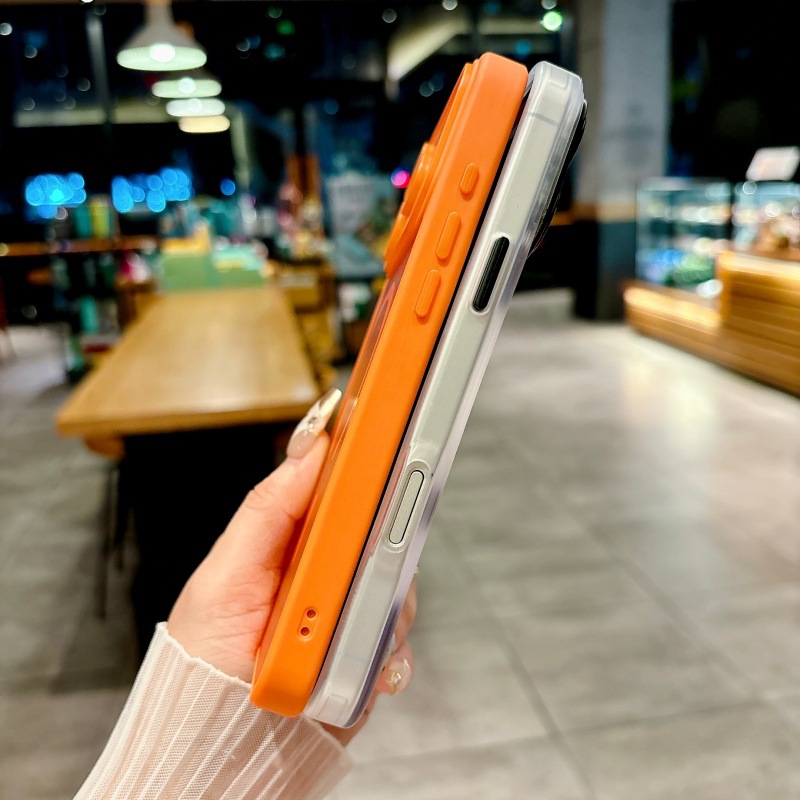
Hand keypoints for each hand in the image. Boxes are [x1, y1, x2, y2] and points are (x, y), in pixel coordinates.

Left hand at [168, 391, 415, 744]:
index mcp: (290, 540)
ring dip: (382, 608)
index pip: (336, 487)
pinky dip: (389, 651)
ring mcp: (346, 610)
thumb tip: (309, 448)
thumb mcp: (224, 574)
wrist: (218, 745)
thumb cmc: (205, 659)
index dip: (367, 461)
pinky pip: (398, 638)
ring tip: (341, 636)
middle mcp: (324, 571)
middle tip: (364, 566)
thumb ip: (267, 510)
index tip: (391, 440)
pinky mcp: (364, 651)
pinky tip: (364, 666)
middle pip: (380, 533)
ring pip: (396, 585)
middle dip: (383, 548)